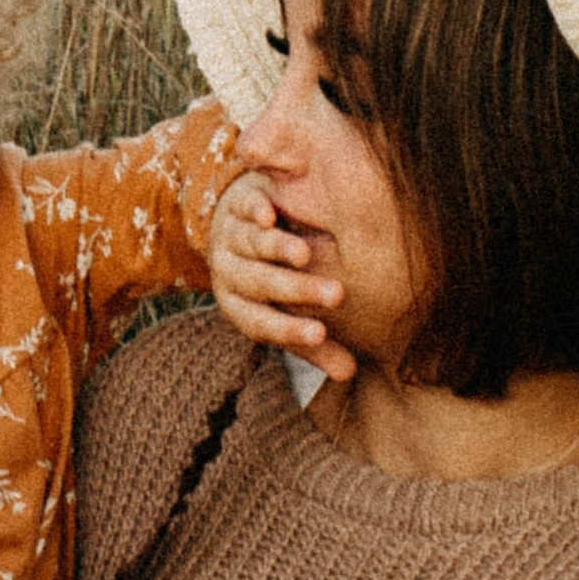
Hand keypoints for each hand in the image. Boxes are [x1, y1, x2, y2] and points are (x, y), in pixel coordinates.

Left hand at [209, 173, 354, 379]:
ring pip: (253, 244)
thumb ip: (314, 341)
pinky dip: (254, 210)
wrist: (239, 228)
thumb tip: (348, 374)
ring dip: (276, 249)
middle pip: (260, 283)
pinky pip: (243, 207)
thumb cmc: (272, 281)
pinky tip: (269, 215)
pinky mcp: (236, 205)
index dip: (289, 331)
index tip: (322, 335)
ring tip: (303, 255)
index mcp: (240, 306)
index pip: (260, 323)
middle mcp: (231, 272)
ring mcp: (231, 236)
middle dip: (297, 290)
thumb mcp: (286, 311)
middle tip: (337, 295)